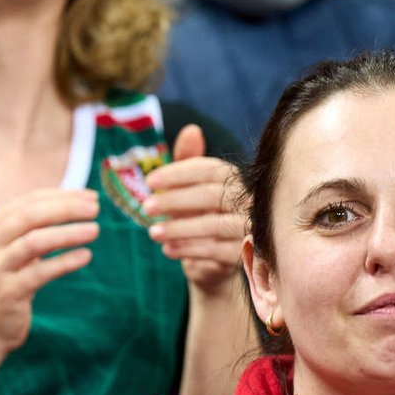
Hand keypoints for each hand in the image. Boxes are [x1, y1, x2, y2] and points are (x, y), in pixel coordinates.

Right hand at [0, 187, 98, 359]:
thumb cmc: (3, 285)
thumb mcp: (10, 252)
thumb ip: (30, 230)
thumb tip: (72, 205)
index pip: (28, 201)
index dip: (61, 195)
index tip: (89, 196)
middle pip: (30, 216)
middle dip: (66, 208)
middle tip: (95, 207)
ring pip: (34, 241)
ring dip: (67, 233)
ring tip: (95, 230)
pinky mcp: (8, 293)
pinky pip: (40, 273)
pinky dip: (64, 262)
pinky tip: (85, 256)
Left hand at [143, 125, 245, 296]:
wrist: (217, 264)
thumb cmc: (202, 219)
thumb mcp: (191, 191)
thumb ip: (189, 162)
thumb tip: (191, 129)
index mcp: (235, 180)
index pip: (209, 169)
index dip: (178, 173)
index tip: (149, 181)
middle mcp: (248, 202)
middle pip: (211, 196)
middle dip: (174, 200)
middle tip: (146, 207)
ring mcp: (248, 229)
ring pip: (212, 225)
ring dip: (177, 228)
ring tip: (152, 232)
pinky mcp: (244, 256)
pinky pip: (215, 250)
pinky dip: (188, 249)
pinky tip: (167, 250)